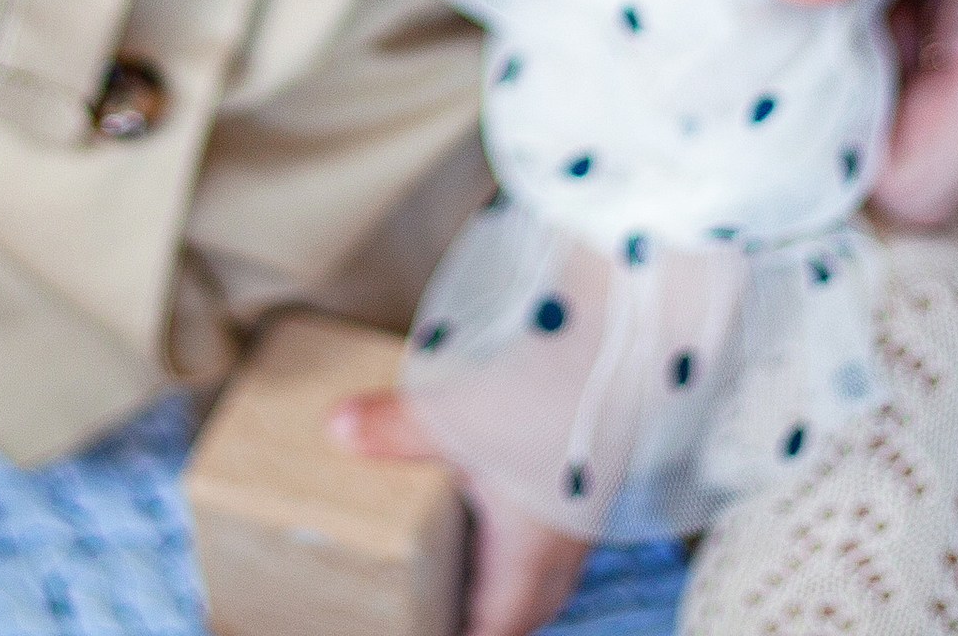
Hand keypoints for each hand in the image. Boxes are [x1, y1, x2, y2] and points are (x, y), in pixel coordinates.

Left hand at [329, 390, 591, 635]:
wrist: (621, 350)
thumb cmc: (546, 394)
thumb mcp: (456, 415)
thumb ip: (394, 428)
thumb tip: (335, 428)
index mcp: (529, 552)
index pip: (500, 627)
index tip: (437, 632)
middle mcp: (563, 543)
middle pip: (530, 607)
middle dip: (494, 618)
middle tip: (452, 613)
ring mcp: (583, 512)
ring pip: (551, 571)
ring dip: (515, 580)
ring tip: (472, 569)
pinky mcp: (591, 478)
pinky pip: (561, 534)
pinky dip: (532, 541)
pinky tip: (506, 506)